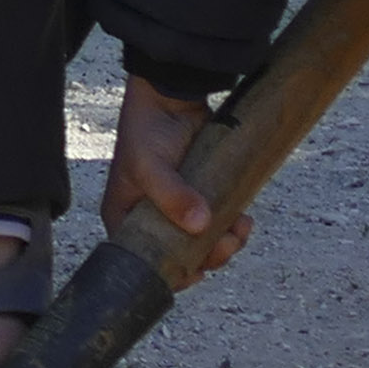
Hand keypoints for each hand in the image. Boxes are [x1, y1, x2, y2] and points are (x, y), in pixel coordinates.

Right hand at [105, 75, 243, 273]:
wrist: (172, 94)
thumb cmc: (147, 129)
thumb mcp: (150, 165)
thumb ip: (171, 195)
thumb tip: (200, 225)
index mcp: (125, 216)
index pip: (143, 258)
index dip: (170, 272)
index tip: (197, 273)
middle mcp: (149, 216)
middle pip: (178, 254)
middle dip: (207, 256)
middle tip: (226, 245)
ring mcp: (177, 207)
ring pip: (202, 240)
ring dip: (224, 242)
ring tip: (240, 229)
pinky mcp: (201, 195)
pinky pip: (217, 221)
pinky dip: (232, 225)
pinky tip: (243, 219)